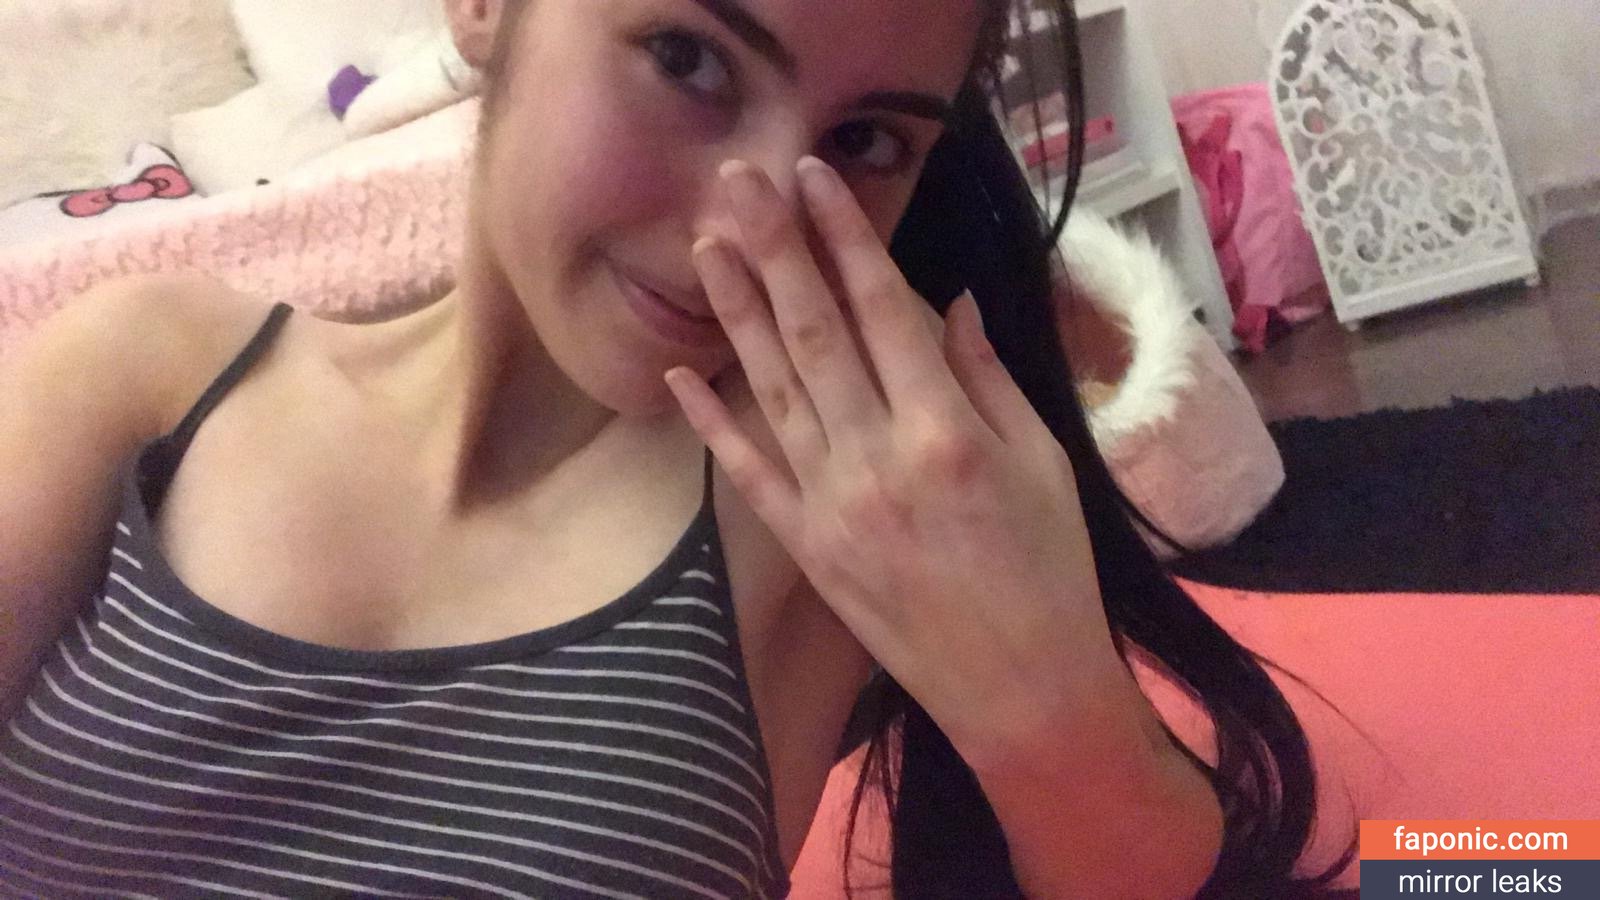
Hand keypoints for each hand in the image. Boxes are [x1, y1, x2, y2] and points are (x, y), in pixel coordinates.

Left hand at [663, 157, 1121, 762]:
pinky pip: (748, 474)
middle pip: (813, 333)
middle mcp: (877, 459)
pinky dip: (711, 422)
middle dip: (774, 249)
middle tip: (736, 182)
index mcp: (947, 431)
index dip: (844, 237)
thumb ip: (986, 378)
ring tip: (707, 244)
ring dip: (737, 312)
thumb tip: (946, 304)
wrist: (1020, 689)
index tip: (813, 178)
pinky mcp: (806, 547)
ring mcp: (832, 505)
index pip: (882, 310)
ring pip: (772, 388)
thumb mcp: (1043, 461)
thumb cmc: (1048, 570)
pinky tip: (680, 371)